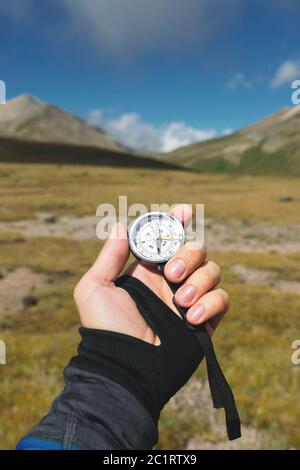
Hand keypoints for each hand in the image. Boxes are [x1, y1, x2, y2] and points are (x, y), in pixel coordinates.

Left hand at [74, 204, 228, 345]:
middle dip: (189, 255)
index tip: (184, 210)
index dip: (178, 221)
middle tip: (173, 274)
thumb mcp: (95, 288)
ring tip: (180, 302)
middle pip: (197, 249)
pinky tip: (190, 318)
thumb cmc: (105, 328)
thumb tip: (120, 225)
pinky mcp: (206, 319)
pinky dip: (211, 303)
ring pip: (212, 271)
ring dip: (199, 282)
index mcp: (149, 270)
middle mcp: (172, 281)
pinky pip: (223, 298)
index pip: (169, 239)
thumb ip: (109, 257)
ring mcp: (190, 299)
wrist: (125, 366)